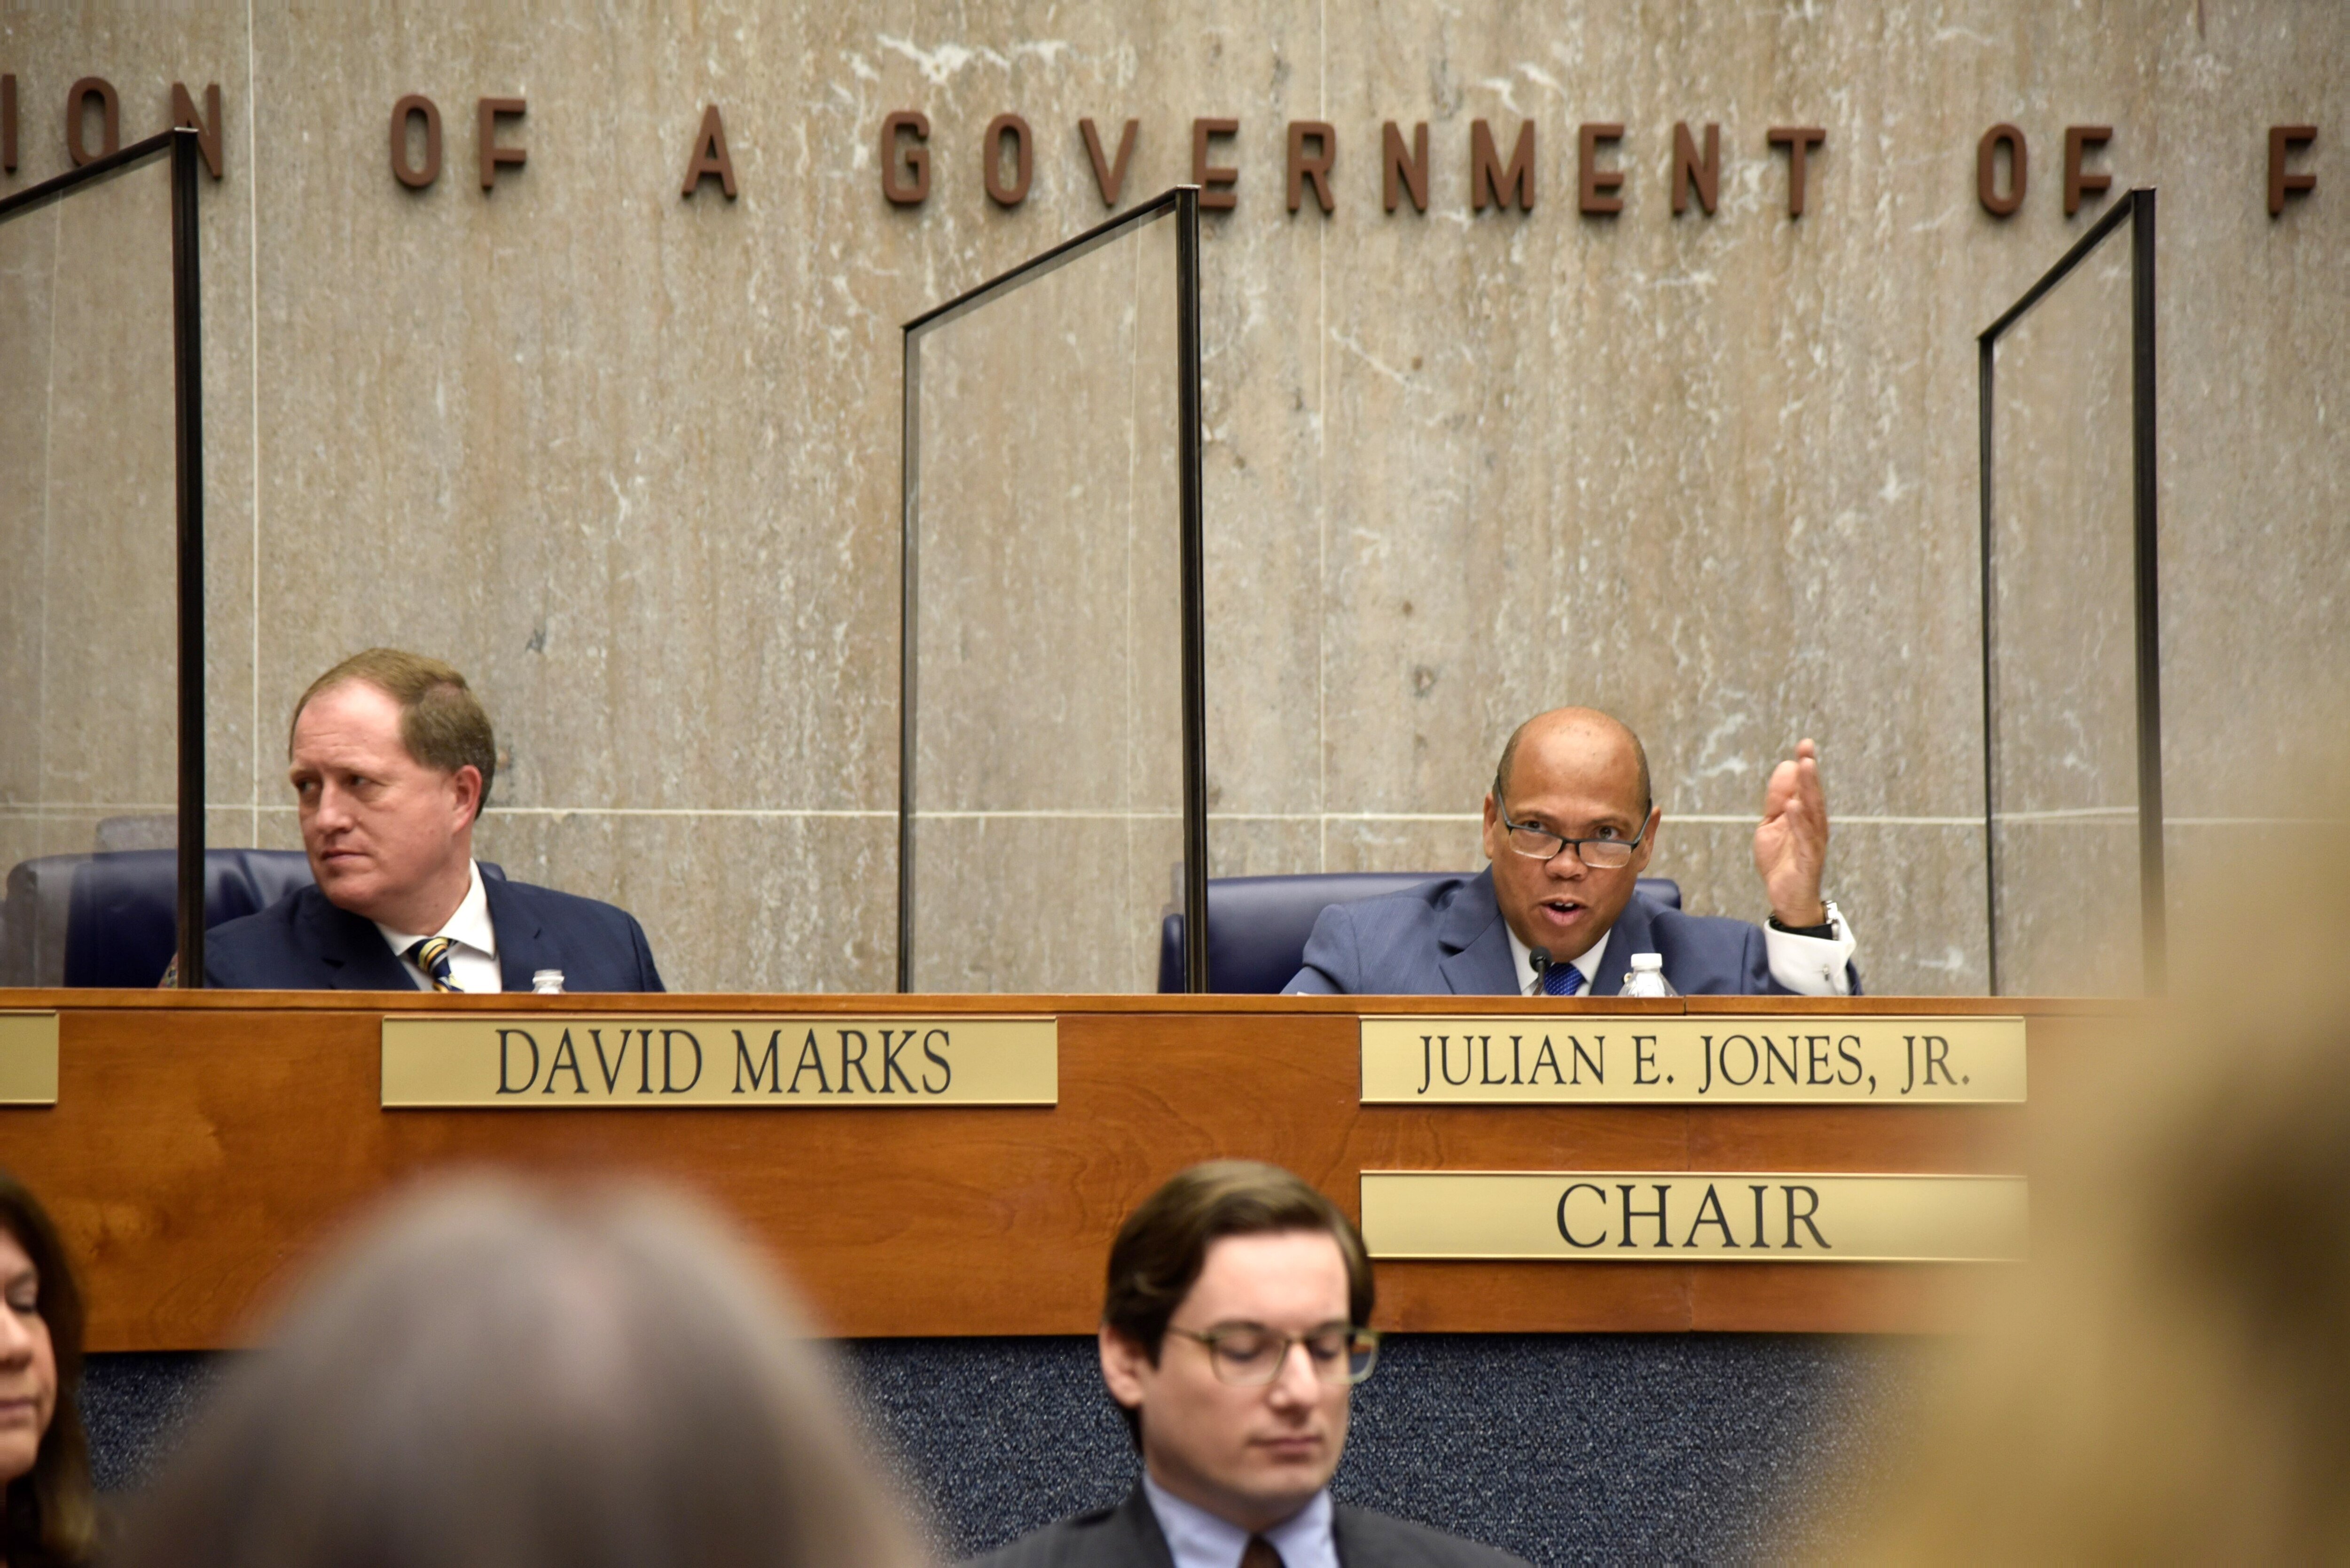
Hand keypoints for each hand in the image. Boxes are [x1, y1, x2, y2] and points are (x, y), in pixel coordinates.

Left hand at [1753, 738, 1828, 927]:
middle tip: (1806, 748)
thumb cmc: (1783, 861)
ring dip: (1809, 790)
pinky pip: (1805, 839)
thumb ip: (1778, 799)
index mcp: (1805, 818)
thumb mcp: (1772, 824)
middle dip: (1810, 771)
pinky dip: (1800, 822)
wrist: (1786, 899)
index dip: (1806, 766)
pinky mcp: (1808, 861)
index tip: (1804, 743)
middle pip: (1813, 795)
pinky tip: (1794, 806)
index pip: (1806, 788)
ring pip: (1813, 813)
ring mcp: (1813, 843)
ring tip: (1804, 767)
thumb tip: (1786, 767)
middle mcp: (1814, 827)